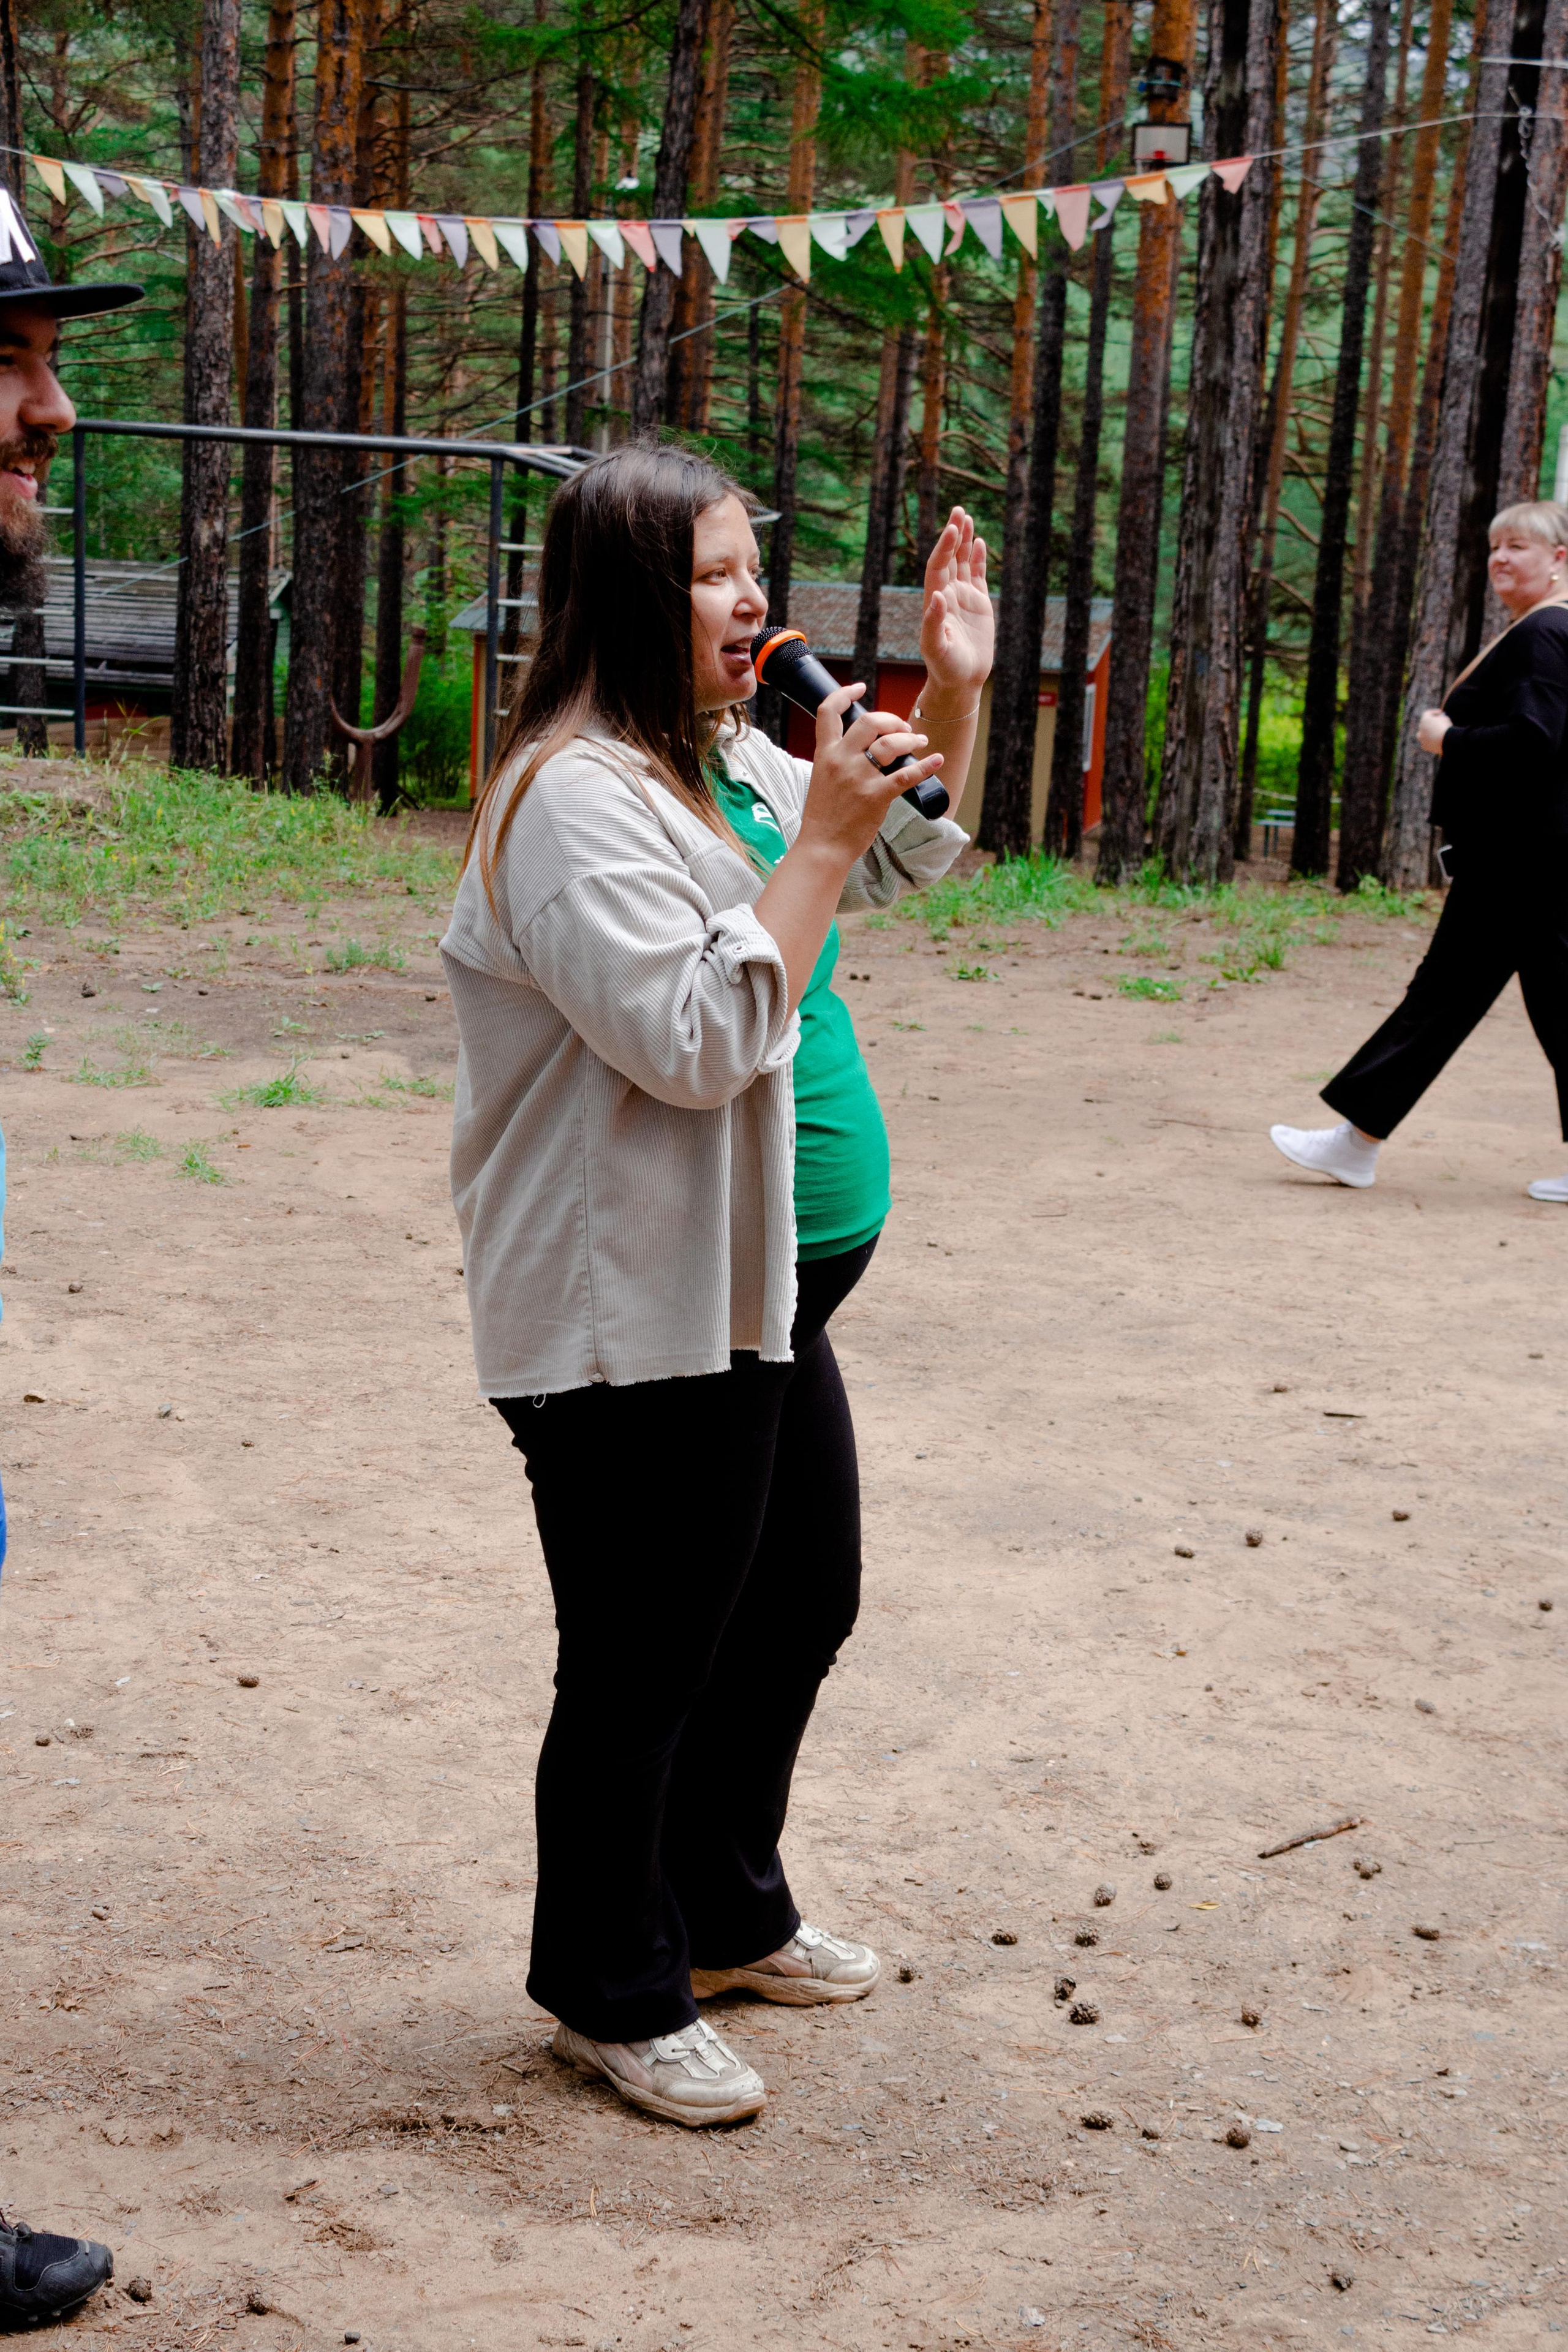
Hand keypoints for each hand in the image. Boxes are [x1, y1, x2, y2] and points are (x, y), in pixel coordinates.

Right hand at [800, 681, 943, 864]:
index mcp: (825, 754)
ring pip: (890, 744)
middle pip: (870, 722)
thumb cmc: (824, 817)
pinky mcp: (875, 797)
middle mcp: (841, 760)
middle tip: (905, 729)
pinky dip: (926, 767)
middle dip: (892, 719)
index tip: (861, 688)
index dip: (845, 694)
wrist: (822, 847)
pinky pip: (906, 776)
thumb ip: (837, 760)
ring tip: (920, 744)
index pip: (829, 712)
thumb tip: (865, 749)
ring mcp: (858, 778)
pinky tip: (937, 761)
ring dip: (910, 739)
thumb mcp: (822, 779)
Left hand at [919, 507, 992, 701]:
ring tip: (965, 516)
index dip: (944, 548)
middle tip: (958, 510)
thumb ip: (933, 624)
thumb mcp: (937, 649)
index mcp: (935, 602)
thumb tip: (937, 596)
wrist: (960, 681)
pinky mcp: (978, 605)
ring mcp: (963, 598)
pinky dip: (977, 559)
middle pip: (949, 558)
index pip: (938, 567)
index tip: (951, 529)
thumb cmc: (946, 668)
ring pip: (962, 562)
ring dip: (964, 540)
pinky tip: (979, 542)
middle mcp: (947, 595)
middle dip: (953, 535)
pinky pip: (977, 576)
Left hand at [1417, 708, 1451, 755]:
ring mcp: (1422, 738)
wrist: (1445, 740)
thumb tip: (1440, 720)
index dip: (1434, 712)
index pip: (1427, 714)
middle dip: (1430, 723)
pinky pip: (1426, 744)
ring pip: (1423, 735)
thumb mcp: (1445, 719)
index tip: (1441, 713)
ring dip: (1428, 734)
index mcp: (1424, 720)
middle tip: (1437, 723)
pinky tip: (1436, 742)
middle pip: (1424, 725)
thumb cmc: (1446, 727)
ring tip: (1435, 734)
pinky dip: (1430, 742)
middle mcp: (1420, 729)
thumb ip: (1441, 718)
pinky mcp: (1424, 746)